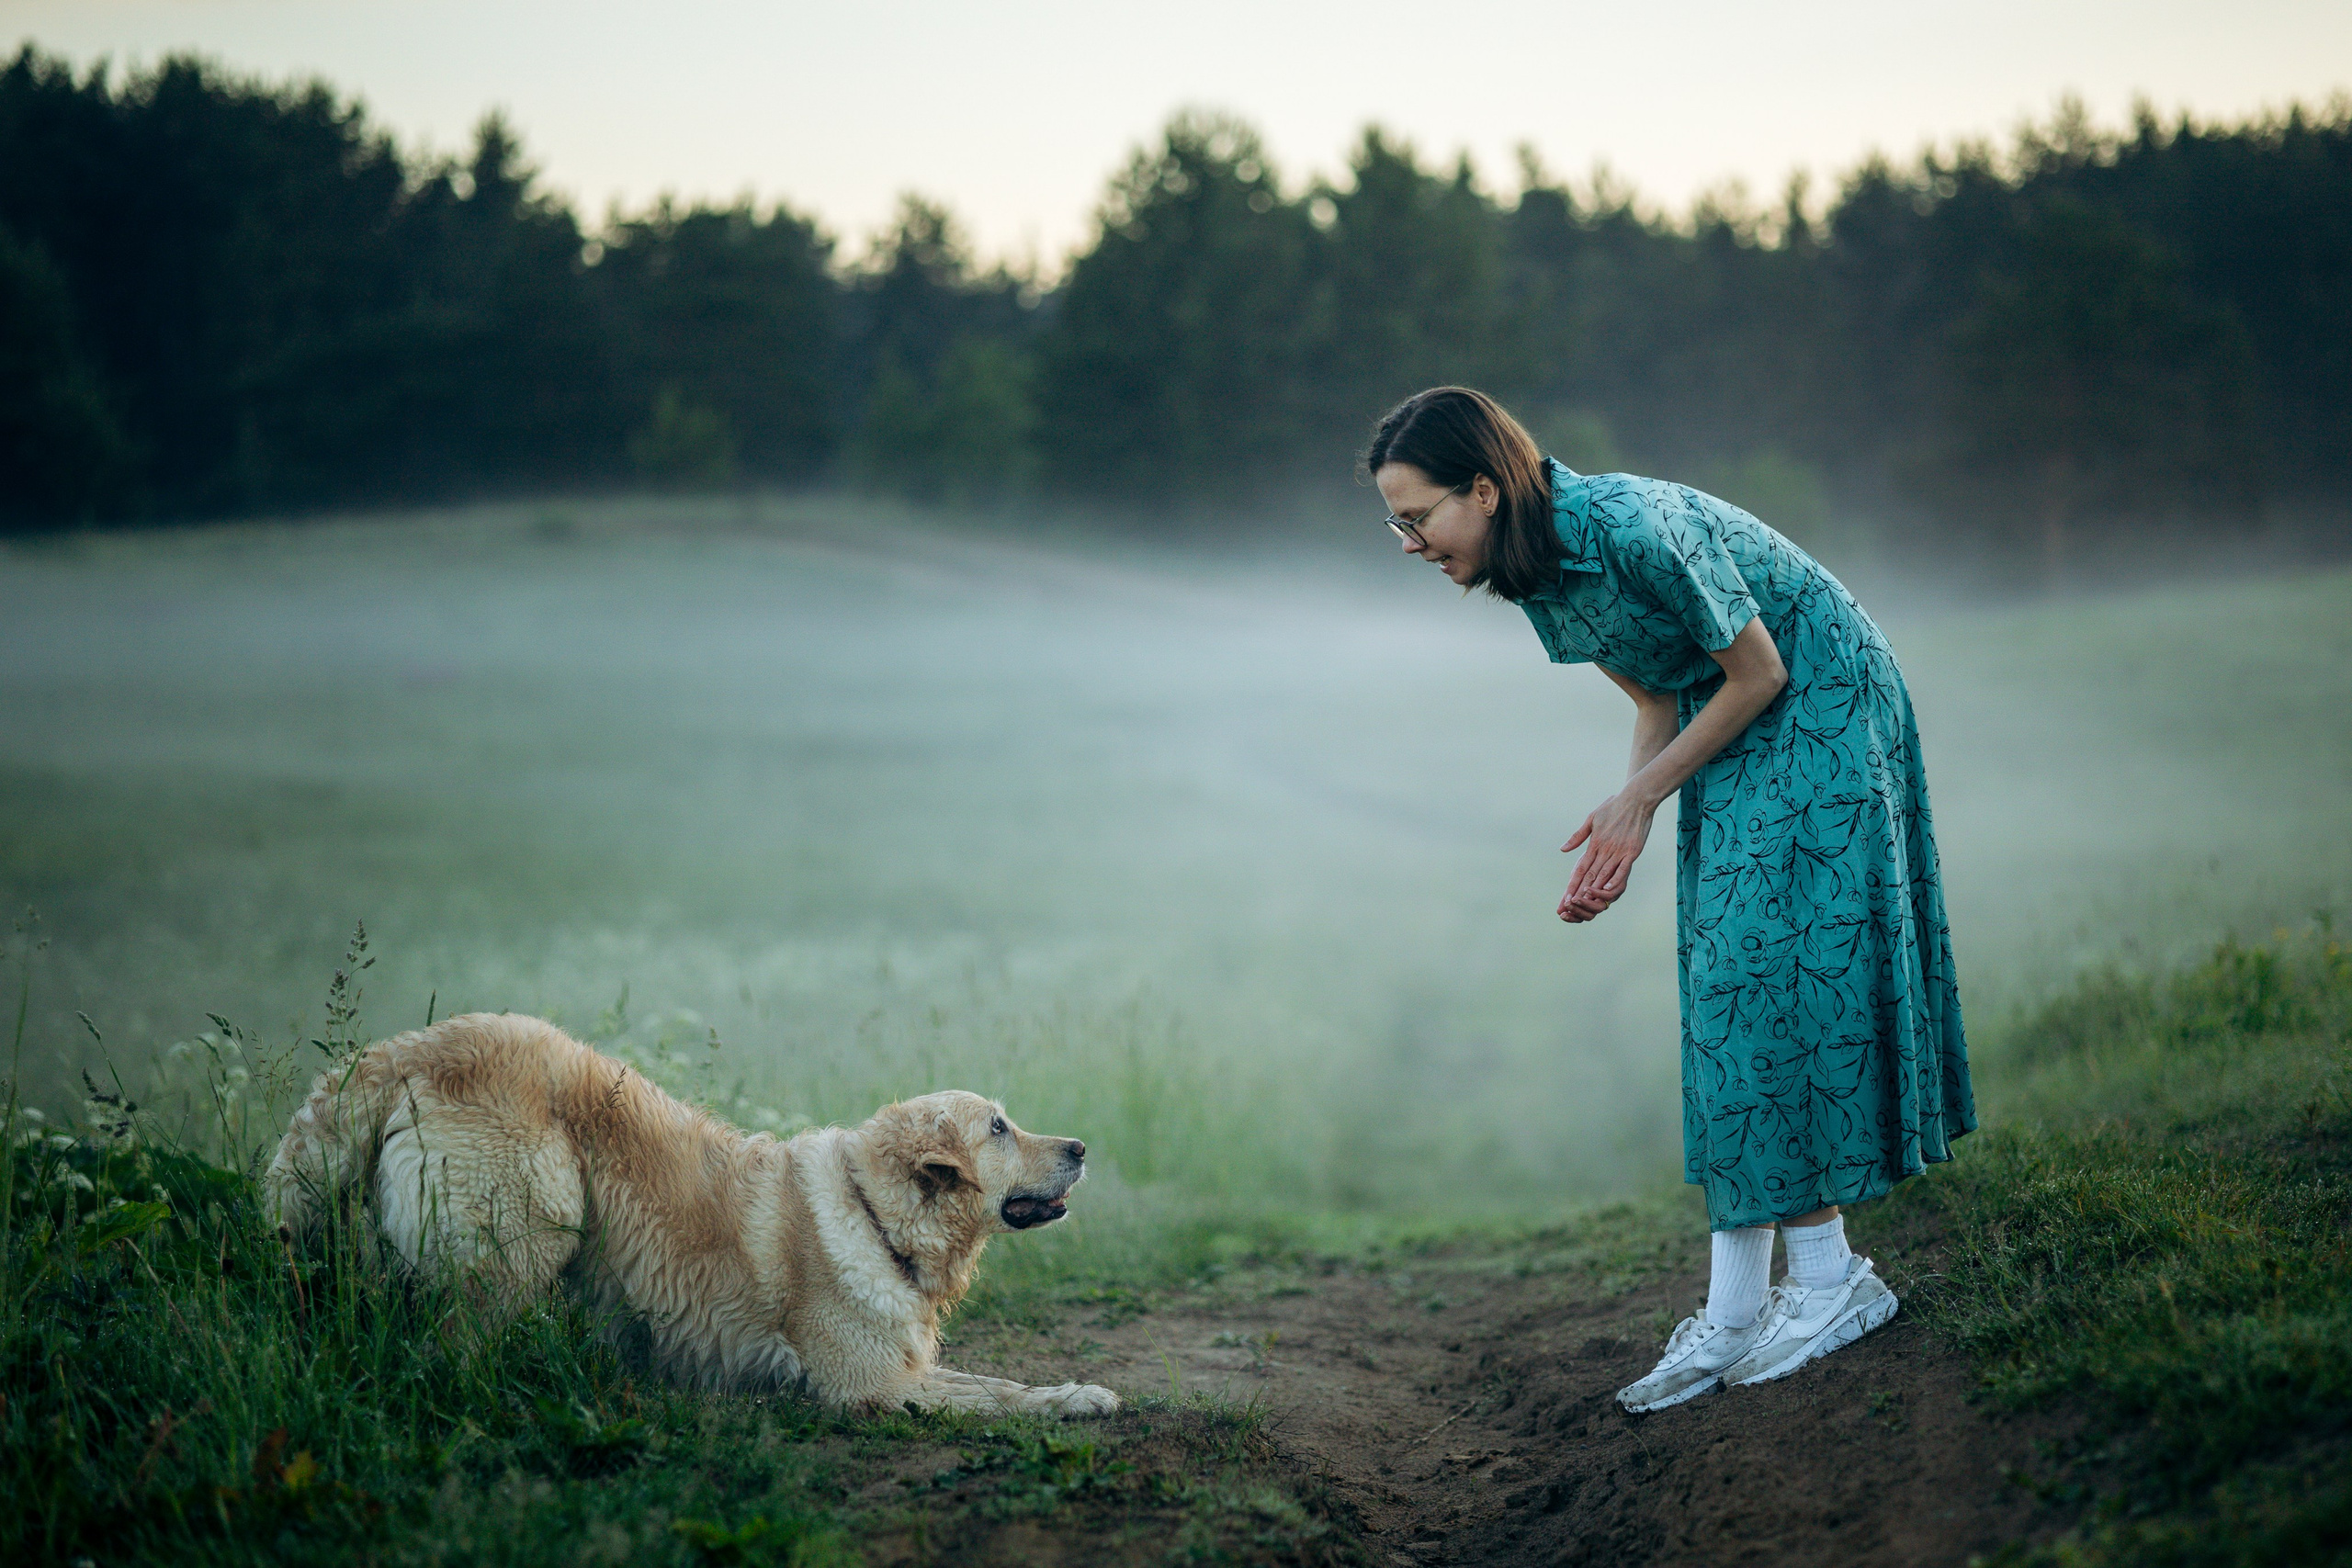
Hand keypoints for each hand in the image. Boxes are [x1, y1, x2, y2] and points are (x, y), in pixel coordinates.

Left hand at [1558, 790, 1657, 922]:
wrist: (1636, 798)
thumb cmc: (1614, 806)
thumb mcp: (1591, 818)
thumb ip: (1578, 836)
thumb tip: (1563, 849)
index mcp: (1595, 842)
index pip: (1581, 867)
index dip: (1573, 882)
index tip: (1565, 895)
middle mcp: (1605, 849)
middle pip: (1591, 874)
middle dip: (1580, 891)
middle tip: (1571, 905)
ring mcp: (1619, 851)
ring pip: (1605, 874)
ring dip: (1595, 889)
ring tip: (1586, 903)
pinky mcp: (1632, 851)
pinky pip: (1623, 869)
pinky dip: (1615, 881)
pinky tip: (1608, 891)